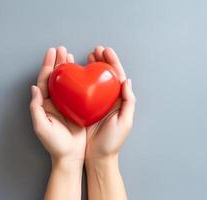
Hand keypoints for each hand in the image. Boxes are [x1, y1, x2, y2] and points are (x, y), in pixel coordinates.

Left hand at [30, 46, 85, 162]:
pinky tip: (84, 73)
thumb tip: (34, 88)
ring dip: (68, 68)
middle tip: (62, 49)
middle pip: (56, 77)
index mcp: (45, 104)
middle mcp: (56, 101)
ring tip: (71, 56)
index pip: (45, 80)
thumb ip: (36, 108)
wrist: (70, 155)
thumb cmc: (55, 144)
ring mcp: (67, 104)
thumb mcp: (41, 127)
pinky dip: (81, 80)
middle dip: (58, 62)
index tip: (52, 52)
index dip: (48, 65)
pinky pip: (79, 91)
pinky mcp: (79, 108)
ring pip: (67, 82)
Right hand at [85, 46, 135, 160]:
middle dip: (103, 61)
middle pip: (106, 76)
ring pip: (96, 80)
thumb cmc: (112, 142)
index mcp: (120, 101)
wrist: (98, 157)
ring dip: (93, 67)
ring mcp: (97, 103)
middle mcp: (109, 100)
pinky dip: (81, 80)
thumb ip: (128, 101)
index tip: (106, 51)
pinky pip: (84, 90)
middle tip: (96, 49)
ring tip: (88, 56)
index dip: (113, 63)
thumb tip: (127, 81)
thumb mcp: (125, 122)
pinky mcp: (86, 108)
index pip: (117, 77)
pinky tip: (77, 73)